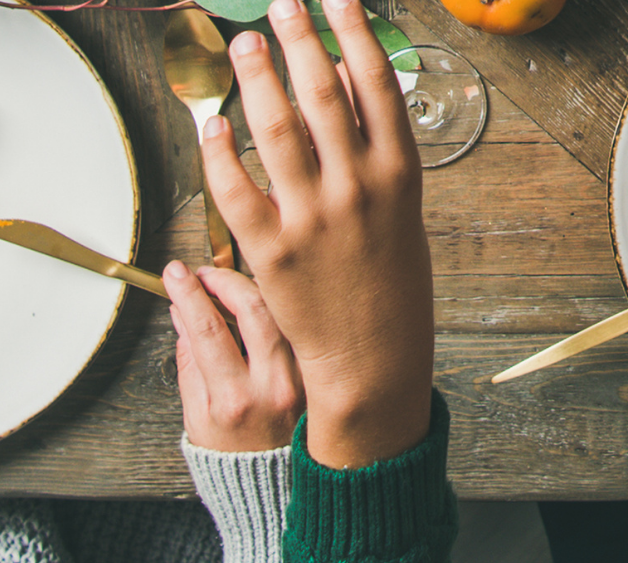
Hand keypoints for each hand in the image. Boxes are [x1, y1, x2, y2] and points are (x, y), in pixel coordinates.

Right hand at [167, 259, 304, 451]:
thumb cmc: (231, 456)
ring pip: (283, 306)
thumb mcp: (196, 422)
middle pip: (252, 306)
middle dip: (223, 279)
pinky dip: (281, 301)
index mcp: (233, 401)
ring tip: (229, 278)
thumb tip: (184, 317)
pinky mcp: (322, 367)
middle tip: (203, 271)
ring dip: (253, 283)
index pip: (207, 330)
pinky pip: (302, 320)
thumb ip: (190, 368)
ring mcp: (304, 373)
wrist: (274, 486)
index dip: (189, 295)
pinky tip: (264, 292)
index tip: (175, 274)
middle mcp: (274, 383)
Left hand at [201, 0, 432, 469]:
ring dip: (258, 81)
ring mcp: (313, 218)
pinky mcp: (272, 252)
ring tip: (243, 44)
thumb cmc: (391, 267)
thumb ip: (376, 138)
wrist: (373, 350)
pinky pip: (239, 192)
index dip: (353, 32)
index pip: (375, 81)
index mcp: (399, 168)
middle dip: (299, 42)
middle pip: (323, 94)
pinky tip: (212, 124)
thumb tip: (347, 71)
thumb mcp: (401, 196)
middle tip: (279, 6)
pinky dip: (221, 155)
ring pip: (278, 131)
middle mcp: (358, 185)